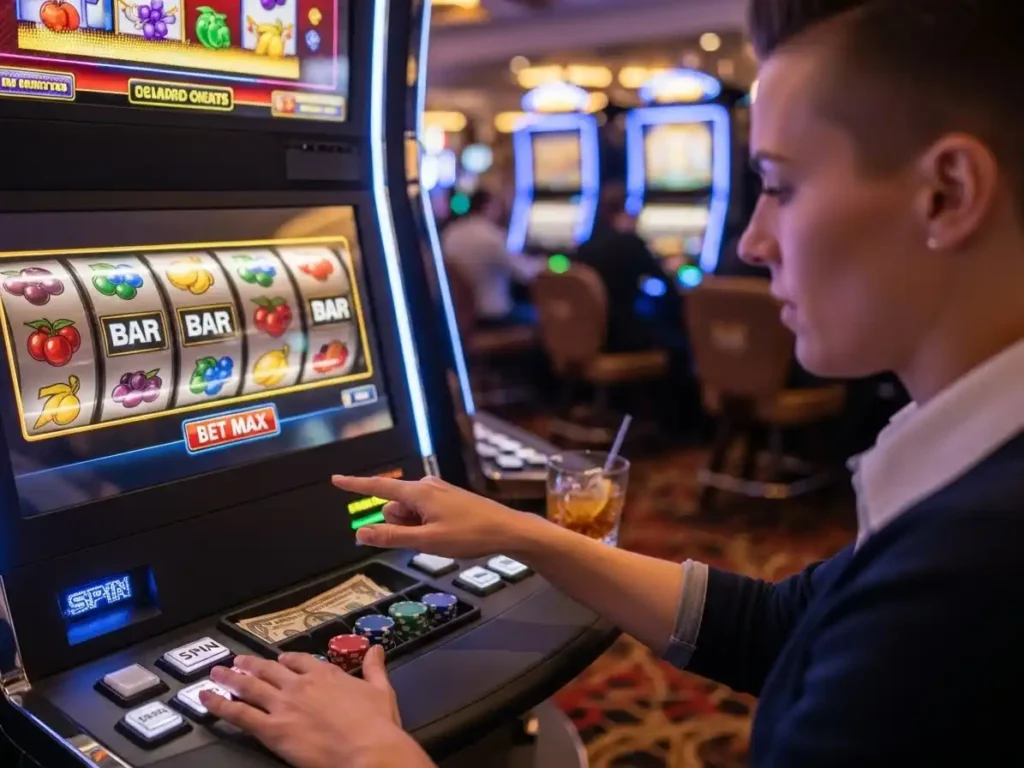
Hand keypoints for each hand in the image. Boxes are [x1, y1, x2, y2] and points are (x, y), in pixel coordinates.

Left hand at [200, 647, 433, 767]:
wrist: (367, 750)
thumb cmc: (377, 724)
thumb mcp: (381, 690)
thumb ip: (374, 668)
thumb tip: (377, 649)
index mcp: (325, 674)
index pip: (299, 661)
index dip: (286, 661)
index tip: (279, 661)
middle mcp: (300, 684)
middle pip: (269, 670)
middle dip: (251, 665)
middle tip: (237, 662)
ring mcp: (283, 705)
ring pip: (249, 687)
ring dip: (230, 679)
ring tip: (216, 674)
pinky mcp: (272, 729)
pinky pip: (239, 714)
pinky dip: (220, 705)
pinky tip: (207, 699)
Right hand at [331, 474, 529, 557]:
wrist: (507, 530)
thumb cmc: (470, 535)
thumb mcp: (427, 542)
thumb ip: (392, 537)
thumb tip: (360, 533)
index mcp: (419, 492)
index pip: (378, 487)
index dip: (355, 485)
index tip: (336, 479)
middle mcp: (426, 486)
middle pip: (394, 507)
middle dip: (399, 525)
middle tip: (427, 539)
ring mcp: (438, 491)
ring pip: (409, 512)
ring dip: (414, 528)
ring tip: (442, 537)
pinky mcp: (447, 499)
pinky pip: (424, 512)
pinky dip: (426, 525)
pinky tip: (448, 534)